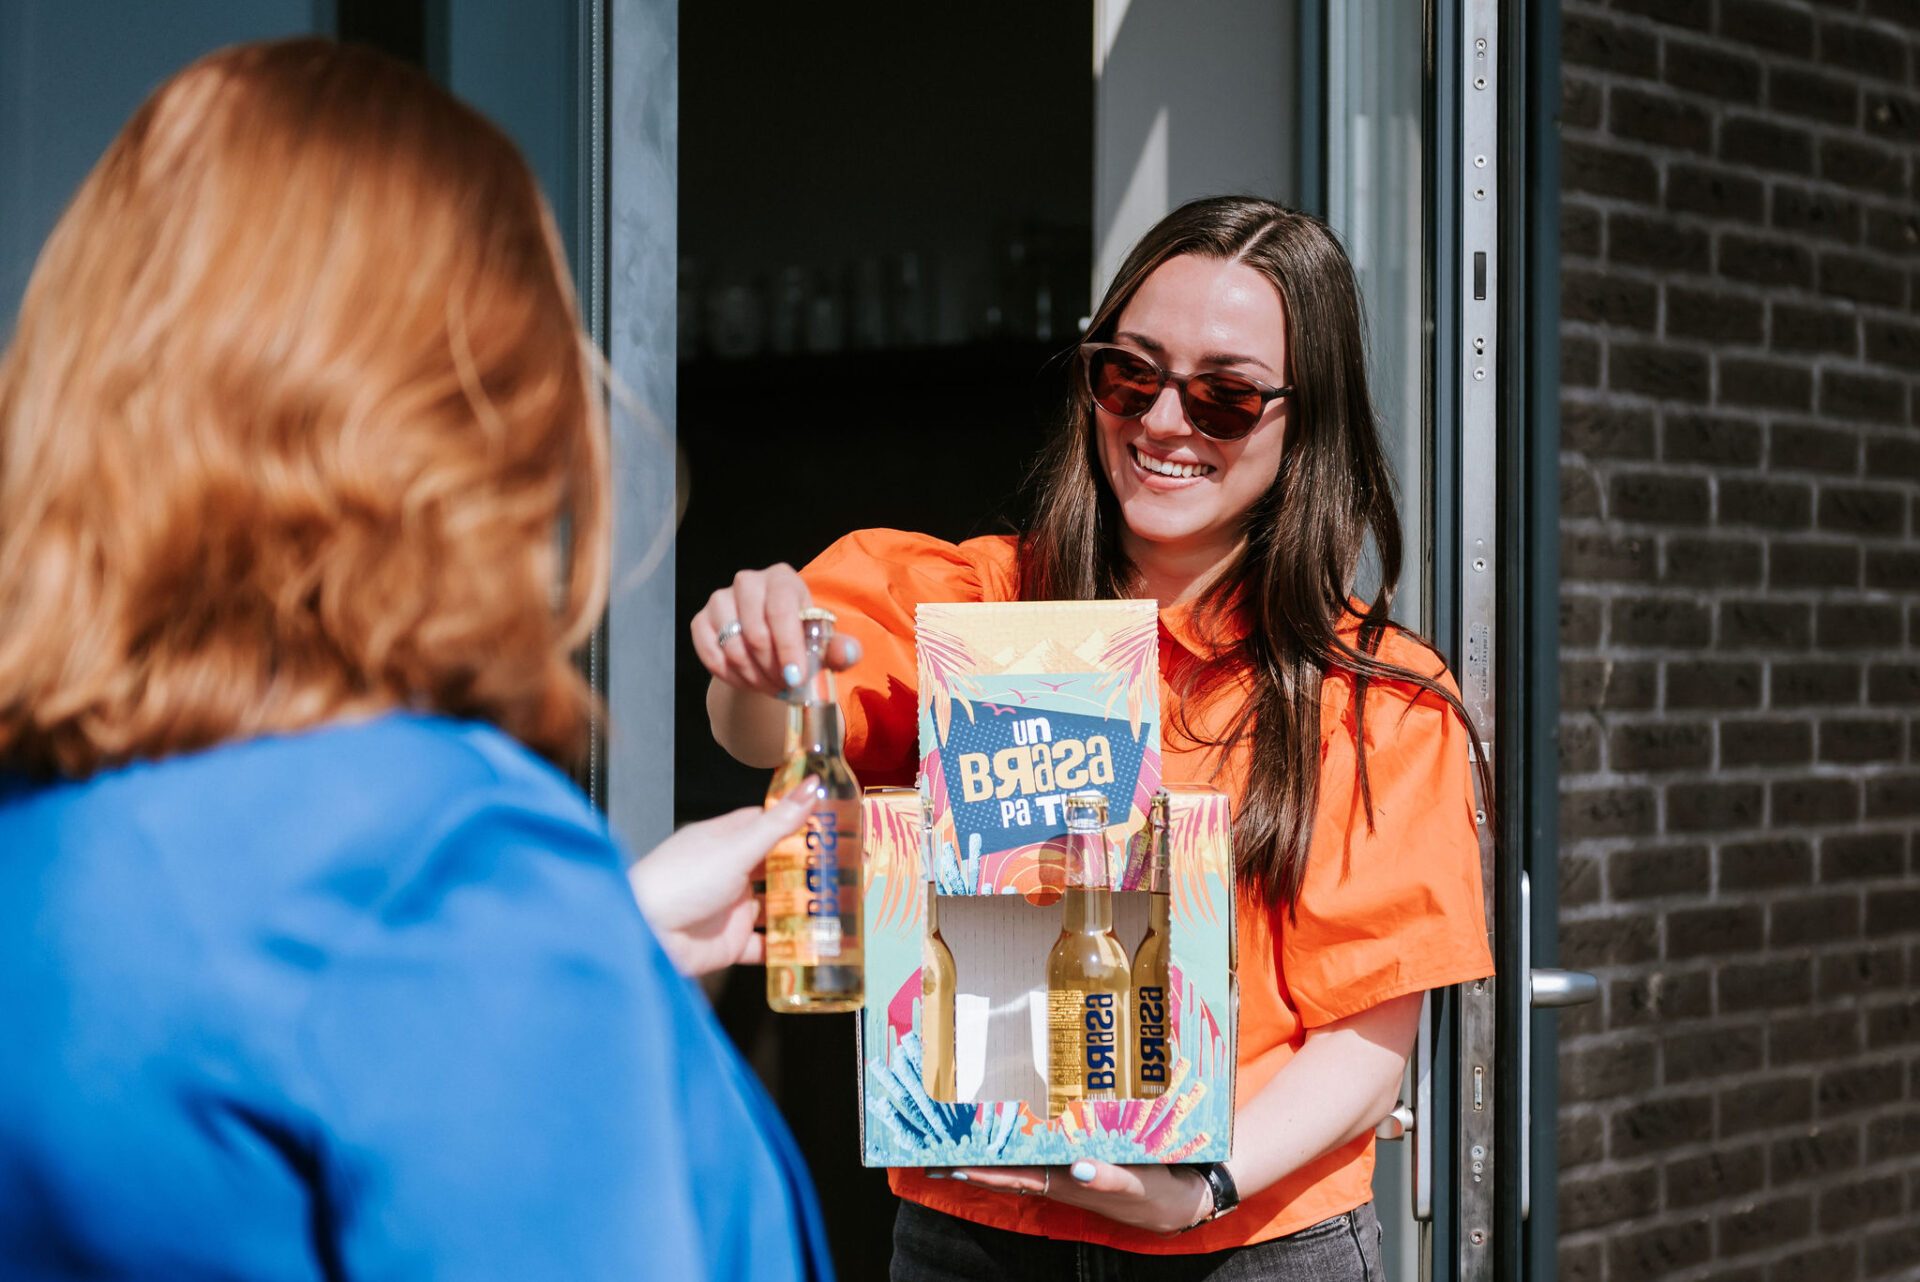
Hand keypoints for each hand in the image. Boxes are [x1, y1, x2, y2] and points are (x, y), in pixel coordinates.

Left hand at [628, 779, 820, 975]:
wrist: (646, 935)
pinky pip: (765, 946)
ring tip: (838, 906)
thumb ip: (778, 823)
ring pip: (774, 907)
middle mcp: (730, 871)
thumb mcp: (736, 848)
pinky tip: (811, 946)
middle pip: (775, 866)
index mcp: (726, 840)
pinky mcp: (731, 943)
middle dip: (806, 869)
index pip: (766, 823)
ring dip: (800, 908)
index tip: (831, 824)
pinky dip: (785, 947)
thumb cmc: (680, 881)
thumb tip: (812, 785)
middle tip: (846, 868)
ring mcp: (731, 908)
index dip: (797, 822)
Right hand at [691, 564, 859, 697]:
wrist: (770, 645)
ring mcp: (720, 599)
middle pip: (755, 632)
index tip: (795, 678)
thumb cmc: (802, 639)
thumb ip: (840, 649)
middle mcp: (748, 582)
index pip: (781, 610)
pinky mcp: (701, 620)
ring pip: (731, 647)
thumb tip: (849, 653)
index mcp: (782, 579)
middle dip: (772, 669)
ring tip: (771, 686)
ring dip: (753, 676)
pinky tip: (749, 681)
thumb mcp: (825, 645)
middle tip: (786, 687)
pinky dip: (731, 676)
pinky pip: (711, 655)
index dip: (788, 647)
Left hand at [934, 1159, 1212, 1235]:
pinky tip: (1003, 1140)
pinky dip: (1015, 1150)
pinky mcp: (1077, 1166)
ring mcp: (1065, 1174)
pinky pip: (1037, 1158)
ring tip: (954, 1147)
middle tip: (932, 1156)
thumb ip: (1106, 1178)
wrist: (1176, 1202)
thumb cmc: (1152, 1192)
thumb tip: (1076, 1168)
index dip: (981, 1172)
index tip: (949, 1166)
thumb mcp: (1134, 1184)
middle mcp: (1058, 1179)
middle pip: (1005, 1174)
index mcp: (1064, 1183)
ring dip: (987, 1159)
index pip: (1013, 1178)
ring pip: (1017, 1166)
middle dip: (970, 1166)